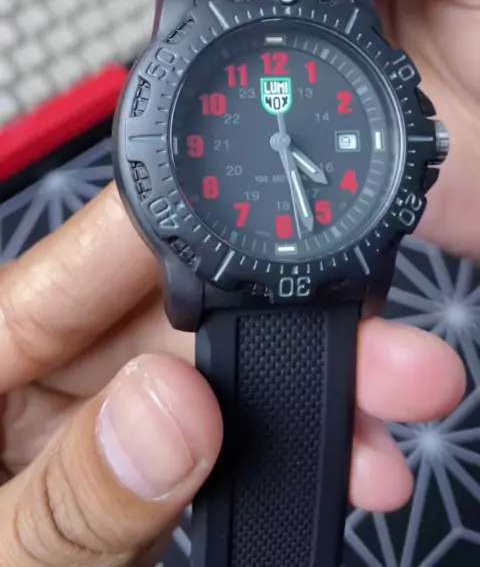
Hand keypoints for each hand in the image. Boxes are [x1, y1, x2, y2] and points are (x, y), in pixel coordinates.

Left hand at [0, 187, 464, 566]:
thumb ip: (76, 492)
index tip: (282, 229)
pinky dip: (288, 444)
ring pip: (219, 370)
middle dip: (285, 319)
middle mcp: (55, 360)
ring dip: (310, 385)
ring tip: (379, 410)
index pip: (97, 256)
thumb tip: (172, 406)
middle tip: (377, 345)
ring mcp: (104, 408)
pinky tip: (341, 456)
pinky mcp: (145, 457)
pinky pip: (223, 433)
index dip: (192, 232)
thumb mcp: (1, 552)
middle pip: (180, 311)